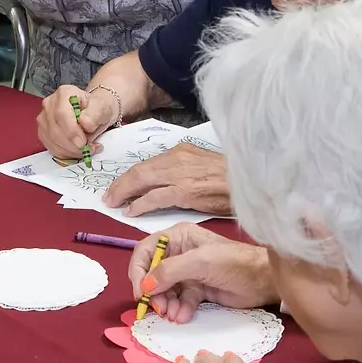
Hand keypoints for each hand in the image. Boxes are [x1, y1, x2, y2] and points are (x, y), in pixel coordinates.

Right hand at [36, 86, 115, 159]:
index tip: (84, 142)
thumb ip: (95, 114)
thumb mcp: (102, 108)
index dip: (71, 131)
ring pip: (52, 141)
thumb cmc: (97, 108)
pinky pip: (51, 147)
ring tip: (87, 149)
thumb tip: (85, 123)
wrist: (94, 113)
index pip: (62, 114)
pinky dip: (66, 153)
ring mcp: (44, 118)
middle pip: (55, 129)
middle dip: (72, 145)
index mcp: (64, 93)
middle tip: (89, 149)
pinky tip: (78, 151)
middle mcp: (50, 104)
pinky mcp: (43, 132)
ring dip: (70, 151)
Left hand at [104, 143, 231, 216]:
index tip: (119, 185)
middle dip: (121, 184)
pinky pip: (155, 197)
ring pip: (142, 181)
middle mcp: (177, 159)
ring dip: (124, 193)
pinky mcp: (186, 191)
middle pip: (139, 170)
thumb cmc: (231, 177)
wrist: (253, 178)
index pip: (148, 164)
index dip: (130, 176)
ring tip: (114, 204)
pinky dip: (140, 204)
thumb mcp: (203, 165)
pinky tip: (131, 211)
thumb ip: (184, 170)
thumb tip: (166, 181)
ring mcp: (181, 174)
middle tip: (108, 197)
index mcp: (181, 151)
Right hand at [130, 223, 274, 320]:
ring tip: (172, 315)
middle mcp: (180, 253)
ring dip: (165, 304)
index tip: (140, 292)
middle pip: (153, 273)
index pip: (145, 251)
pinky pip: (180, 300)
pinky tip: (183, 316)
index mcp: (178, 237)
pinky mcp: (198, 289)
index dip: (138, 272)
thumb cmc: (235, 263)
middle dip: (153, 292)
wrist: (265, 281)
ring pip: (165, 290)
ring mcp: (189, 272)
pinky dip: (179, 309)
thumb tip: (144, 286)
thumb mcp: (200, 262)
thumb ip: (170, 271)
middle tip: (158, 309)